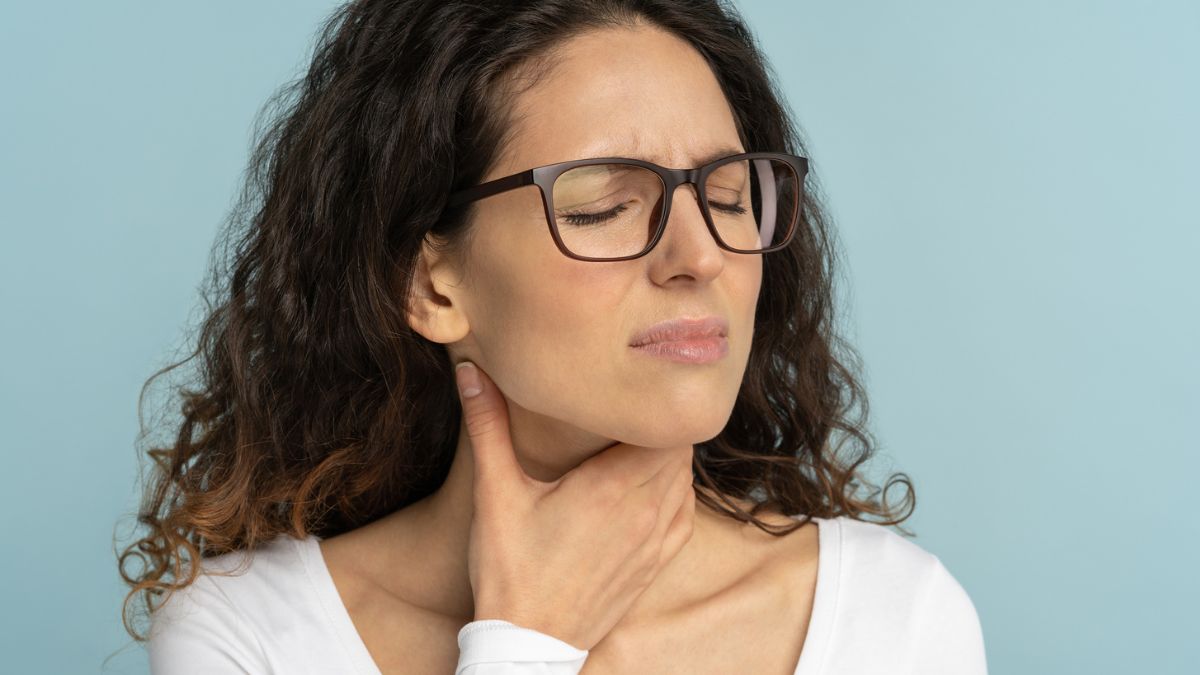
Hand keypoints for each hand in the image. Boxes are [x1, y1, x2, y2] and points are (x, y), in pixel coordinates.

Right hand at [454, 360, 695, 650]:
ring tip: (633, 441)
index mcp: (612, 487)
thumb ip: (488, 428)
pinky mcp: (655, 562)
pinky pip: (685, 512)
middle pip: (679, 446)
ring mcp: (655, 539)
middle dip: (656, 423)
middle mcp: (645, 510)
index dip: (652, 401)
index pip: (664, 425)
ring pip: (685, 477)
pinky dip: (674, 490)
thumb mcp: (496, 495)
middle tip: (626, 407)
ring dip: (667, 455)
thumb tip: (471, 372)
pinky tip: (645, 484)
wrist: (529, 645)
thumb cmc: (511, 572)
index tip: (628, 388)